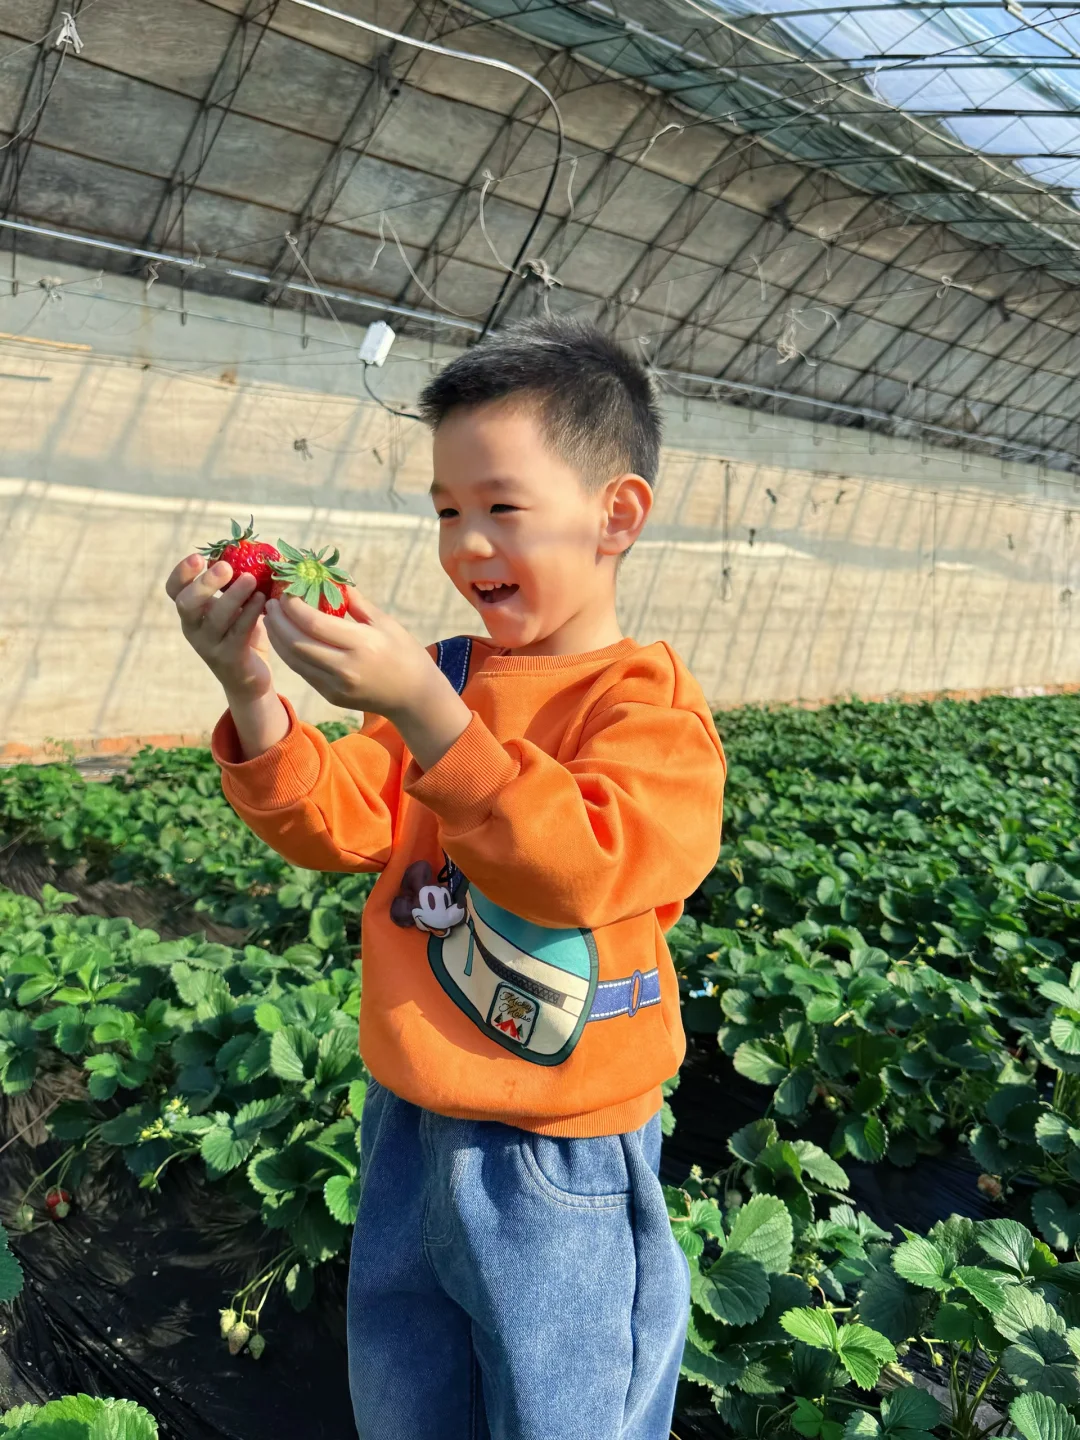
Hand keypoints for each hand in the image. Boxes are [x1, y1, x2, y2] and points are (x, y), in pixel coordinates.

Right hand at [166, 555, 289, 759]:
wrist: (249, 679)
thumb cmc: (242, 633)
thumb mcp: (234, 606)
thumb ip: (234, 584)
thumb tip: (249, 550)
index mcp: (191, 612)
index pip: (174, 590)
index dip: (181, 573)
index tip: (198, 558)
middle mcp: (193, 628)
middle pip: (186, 604)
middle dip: (205, 583)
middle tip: (226, 566)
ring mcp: (208, 645)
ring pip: (215, 619)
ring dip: (233, 596)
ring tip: (251, 579)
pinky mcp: (228, 659)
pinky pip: (238, 633)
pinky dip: (250, 614)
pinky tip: (262, 599)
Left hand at [264, 590, 470, 769]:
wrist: (414, 697)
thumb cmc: (405, 654)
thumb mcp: (386, 623)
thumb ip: (357, 603)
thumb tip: (333, 581)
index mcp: (361, 644)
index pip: (314, 623)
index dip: (294, 606)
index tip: (286, 592)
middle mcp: (345, 667)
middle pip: (297, 642)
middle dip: (278, 621)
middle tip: (270, 603)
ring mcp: (336, 686)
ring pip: (294, 660)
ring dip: (278, 638)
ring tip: (271, 619)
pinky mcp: (331, 696)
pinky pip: (303, 672)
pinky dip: (290, 653)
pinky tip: (286, 638)